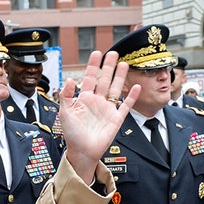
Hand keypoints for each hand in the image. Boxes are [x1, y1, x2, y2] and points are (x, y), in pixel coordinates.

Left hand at [59, 50, 140, 182]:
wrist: (82, 151)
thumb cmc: (72, 135)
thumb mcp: (65, 113)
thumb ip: (66, 96)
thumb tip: (69, 80)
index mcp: (84, 99)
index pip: (89, 78)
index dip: (93, 65)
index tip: (97, 52)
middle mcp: (97, 102)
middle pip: (105, 79)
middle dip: (109, 66)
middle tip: (114, 52)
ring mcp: (107, 109)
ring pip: (116, 89)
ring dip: (120, 76)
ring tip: (125, 63)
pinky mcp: (116, 119)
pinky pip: (126, 105)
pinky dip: (132, 96)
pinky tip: (137, 86)